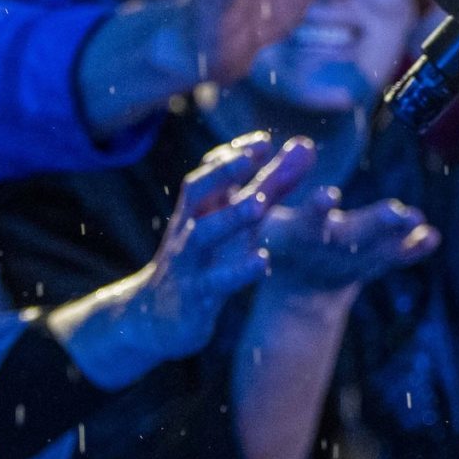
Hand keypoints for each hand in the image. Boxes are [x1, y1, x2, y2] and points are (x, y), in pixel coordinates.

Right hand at [50, 136, 316, 386]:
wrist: (153, 318)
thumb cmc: (203, 260)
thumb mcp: (235, 222)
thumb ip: (271, 186)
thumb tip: (305, 146)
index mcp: (198, 208)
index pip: (209, 171)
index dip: (232, 155)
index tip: (262, 140)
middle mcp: (188, 228)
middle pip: (197, 191)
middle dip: (222, 170)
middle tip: (253, 154)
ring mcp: (188, 261)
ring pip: (202, 234)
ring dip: (229, 216)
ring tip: (259, 204)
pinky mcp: (195, 296)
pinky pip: (214, 282)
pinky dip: (238, 271)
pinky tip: (264, 262)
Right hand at [262, 185, 438, 293]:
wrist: (297, 287)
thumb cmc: (278, 233)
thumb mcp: (267, 206)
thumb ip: (283, 176)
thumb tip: (305, 144)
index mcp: (293, 236)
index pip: (304, 222)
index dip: (316, 210)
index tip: (329, 195)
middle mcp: (324, 252)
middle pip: (350, 238)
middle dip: (374, 225)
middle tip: (396, 212)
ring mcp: (351, 262)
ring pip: (377, 250)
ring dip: (398, 235)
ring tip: (415, 217)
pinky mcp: (371, 264)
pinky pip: (394, 259)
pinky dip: (413, 249)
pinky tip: (432, 237)